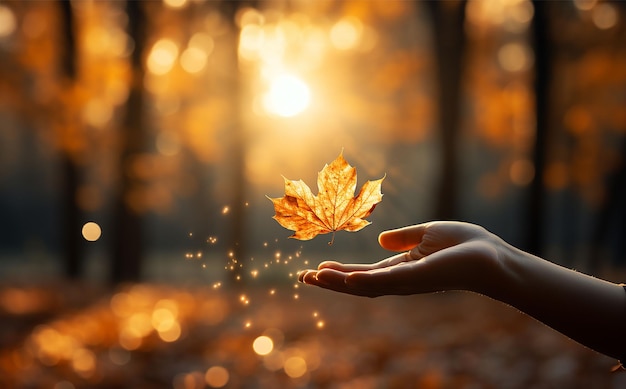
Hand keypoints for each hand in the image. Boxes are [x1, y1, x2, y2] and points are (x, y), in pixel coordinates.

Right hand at [298, 221, 504, 296]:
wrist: (493, 257)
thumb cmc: (466, 245)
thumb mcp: (427, 233)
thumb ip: (403, 238)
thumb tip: (380, 239)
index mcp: (401, 269)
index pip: (364, 274)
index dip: (339, 273)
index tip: (316, 269)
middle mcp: (400, 280)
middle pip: (358, 285)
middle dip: (330, 283)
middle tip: (303, 279)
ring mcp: (407, 282)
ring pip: (365, 287)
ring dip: (338, 284)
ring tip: (313, 278)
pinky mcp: (416, 278)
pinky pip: (386, 283)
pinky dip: (364, 282)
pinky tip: (345, 279)